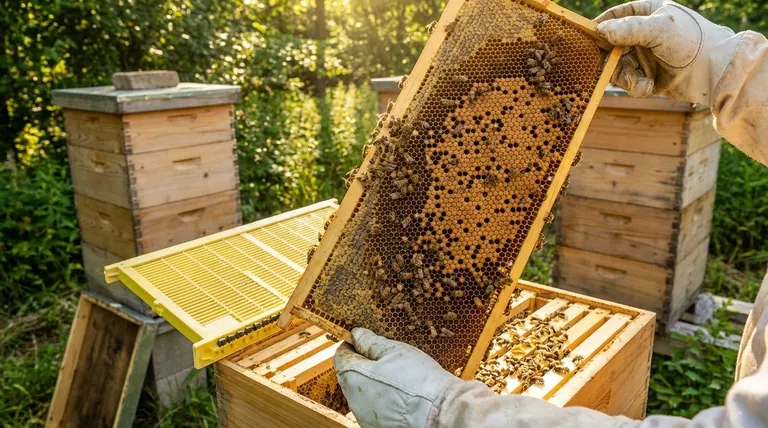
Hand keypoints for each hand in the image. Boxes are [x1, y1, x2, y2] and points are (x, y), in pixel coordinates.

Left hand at [334, 328, 459, 427]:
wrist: (439, 413)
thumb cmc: (417, 379)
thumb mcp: (394, 350)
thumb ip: (370, 341)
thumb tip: (356, 334)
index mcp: (353, 376)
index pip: (341, 356)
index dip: (352, 345)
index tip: (365, 340)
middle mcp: (353, 399)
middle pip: (349, 375)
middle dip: (363, 364)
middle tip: (385, 357)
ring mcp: (364, 415)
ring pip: (361, 392)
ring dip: (371, 382)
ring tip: (396, 375)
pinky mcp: (376, 426)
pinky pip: (373, 407)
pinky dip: (381, 398)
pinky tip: (399, 394)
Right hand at [595, 0, 737, 104]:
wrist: (714, 72)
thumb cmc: (692, 42)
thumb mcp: (659, 30)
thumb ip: (628, 29)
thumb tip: (599, 31)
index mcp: (646, 12)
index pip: (614, 16)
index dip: (599, 28)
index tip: (588, 41)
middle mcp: (641, 33)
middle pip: (609, 46)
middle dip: (611, 61)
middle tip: (610, 70)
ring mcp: (643, 55)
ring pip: (616, 67)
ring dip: (624, 77)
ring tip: (639, 82)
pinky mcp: (645, 75)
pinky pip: (628, 81)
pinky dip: (635, 86)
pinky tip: (648, 86)